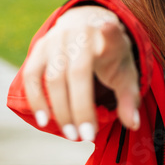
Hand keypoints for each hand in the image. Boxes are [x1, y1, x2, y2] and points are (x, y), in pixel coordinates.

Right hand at [21, 6, 140, 141]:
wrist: (85, 27)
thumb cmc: (110, 57)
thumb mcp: (126, 73)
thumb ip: (129, 98)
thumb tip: (132, 125)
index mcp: (108, 37)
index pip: (111, 34)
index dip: (110, 33)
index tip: (109, 28)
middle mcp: (80, 34)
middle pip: (77, 72)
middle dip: (80, 108)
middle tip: (86, 137)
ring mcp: (56, 39)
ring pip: (53, 78)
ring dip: (60, 110)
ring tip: (71, 134)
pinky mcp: (39, 48)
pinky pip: (32, 76)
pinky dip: (36, 99)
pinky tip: (44, 120)